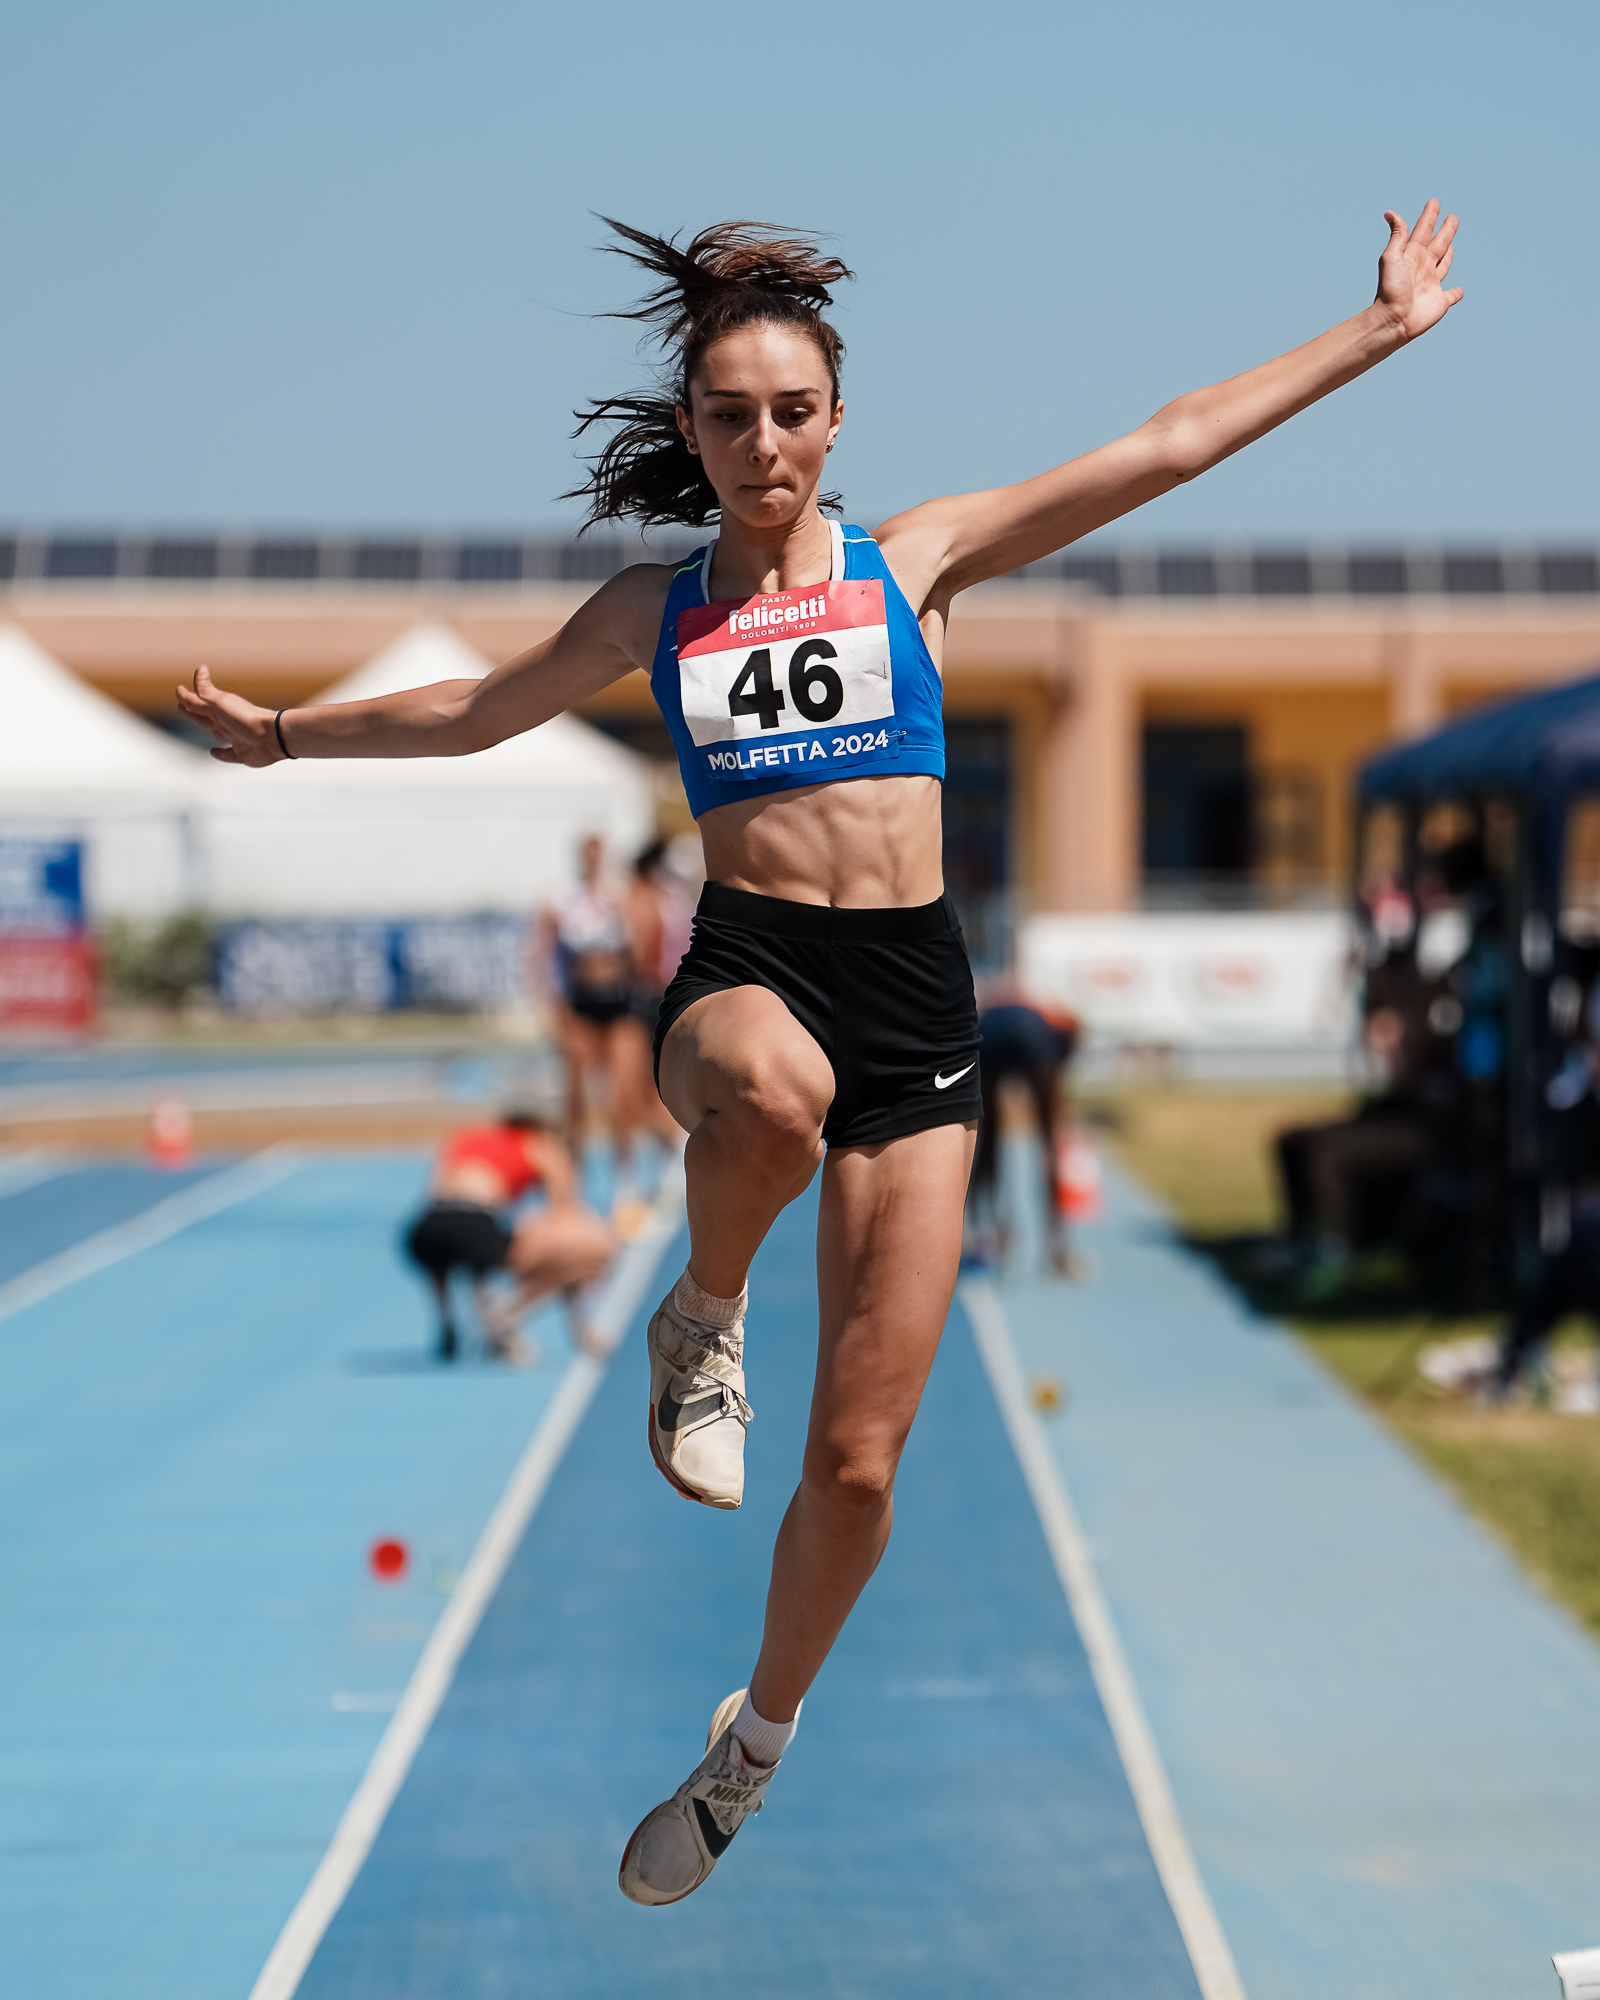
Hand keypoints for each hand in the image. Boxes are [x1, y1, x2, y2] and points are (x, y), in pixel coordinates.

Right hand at [175, 665, 281, 765]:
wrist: (271, 737)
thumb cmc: (245, 718)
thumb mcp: (221, 702)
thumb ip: (206, 690)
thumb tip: (201, 668)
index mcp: (219, 709)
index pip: (197, 701)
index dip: (186, 697)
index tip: (178, 690)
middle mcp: (226, 722)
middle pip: (204, 716)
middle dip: (192, 710)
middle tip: (182, 705)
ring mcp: (235, 738)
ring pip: (216, 732)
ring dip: (207, 727)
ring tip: (199, 723)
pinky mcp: (242, 753)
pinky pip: (228, 754)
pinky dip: (220, 753)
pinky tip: (213, 751)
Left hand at [1375, 198, 1462, 341]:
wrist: (1393, 319)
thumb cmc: (1390, 289)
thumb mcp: (1391, 257)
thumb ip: (1398, 235)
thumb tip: (1390, 213)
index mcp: (1412, 256)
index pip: (1422, 231)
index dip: (1429, 217)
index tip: (1434, 202)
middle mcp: (1423, 268)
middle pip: (1438, 244)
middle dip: (1445, 231)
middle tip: (1452, 218)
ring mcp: (1432, 285)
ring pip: (1444, 265)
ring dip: (1449, 255)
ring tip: (1450, 245)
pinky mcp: (1440, 302)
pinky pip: (1451, 296)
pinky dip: (1456, 293)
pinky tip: (1459, 291)